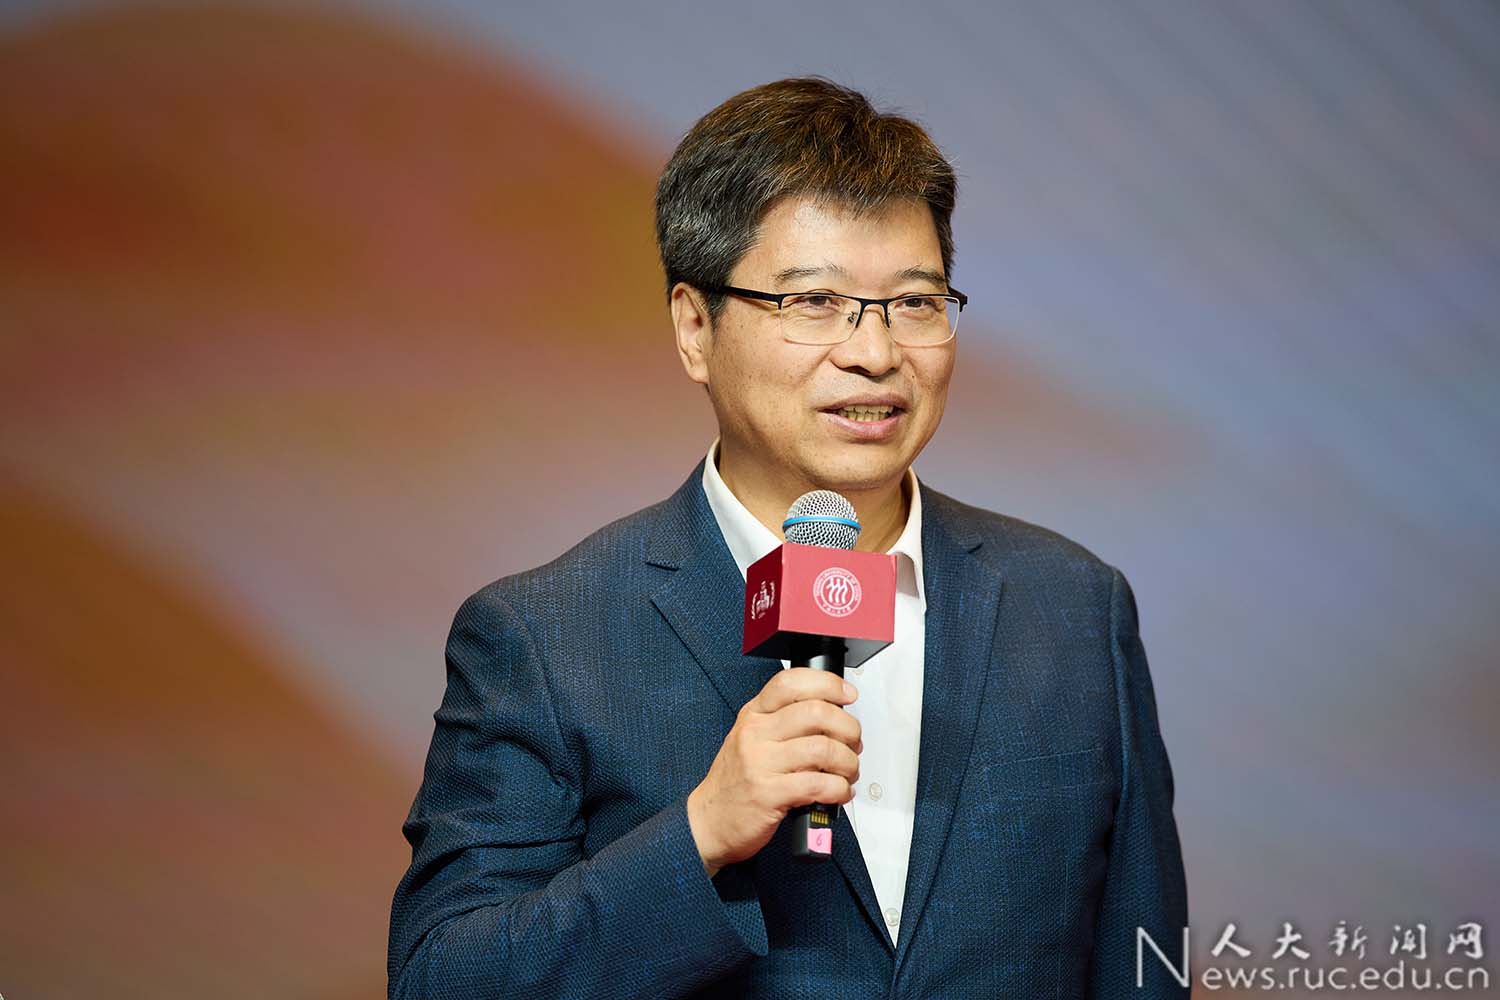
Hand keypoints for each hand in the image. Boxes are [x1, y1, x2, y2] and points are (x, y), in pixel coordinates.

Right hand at [686, 668, 861, 877]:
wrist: (709, 821)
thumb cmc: (736, 781)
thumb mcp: (751, 739)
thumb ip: (785, 723)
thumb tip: (833, 715)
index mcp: (754, 715)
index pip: (791, 682)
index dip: (827, 684)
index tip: (847, 694)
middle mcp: (756, 734)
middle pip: (816, 712)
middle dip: (848, 727)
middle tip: (853, 742)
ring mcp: (760, 764)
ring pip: (823, 748)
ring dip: (848, 762)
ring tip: (847, 771)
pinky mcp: (768, 794)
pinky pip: (818, 784)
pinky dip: (839, 789)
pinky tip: (839, 792)